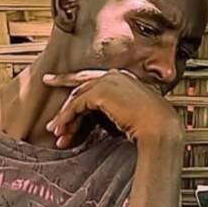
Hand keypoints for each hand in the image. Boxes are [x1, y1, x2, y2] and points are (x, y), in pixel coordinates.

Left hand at [42, 69, 181, 148]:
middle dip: (62, 86)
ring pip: (77, 96)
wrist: (159, 127)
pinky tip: (62, 129)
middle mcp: (115, 75)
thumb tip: (95, 120)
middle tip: (47, 86)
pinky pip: (77, 104)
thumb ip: (111, 111)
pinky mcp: (101, 91)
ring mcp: (108, 80)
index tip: (57, 78)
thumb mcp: (127, 116)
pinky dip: (67, 117)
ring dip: (64, 115)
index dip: (74, 77)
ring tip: (55, 131)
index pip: (94, 76)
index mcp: (124, 78)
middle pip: (82, 83)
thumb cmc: (150, 127)